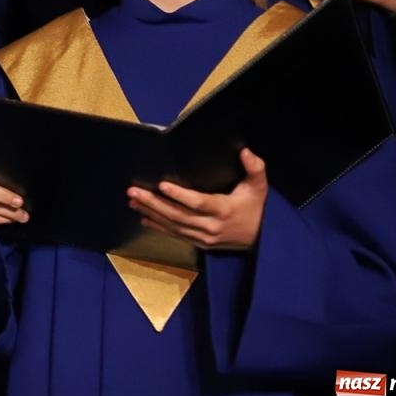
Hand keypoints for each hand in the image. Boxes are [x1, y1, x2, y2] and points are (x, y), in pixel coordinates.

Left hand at [128, 148, 267, 250]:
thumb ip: (255, 168)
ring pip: (174, 226)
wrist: (262, 240)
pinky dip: (159, 227)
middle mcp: (212, 226)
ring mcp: (205, 237)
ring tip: (133, 201)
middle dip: (154, 203)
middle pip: (178, 215)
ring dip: (151, 213)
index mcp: (224, 209)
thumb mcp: (259, 187)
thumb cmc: (257, 208)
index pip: (198, 202)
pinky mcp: (201, 244)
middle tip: (133, 191)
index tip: (161, 185)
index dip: (179, 195)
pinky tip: (144, 218)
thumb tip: (245, 151)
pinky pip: (176, 235)